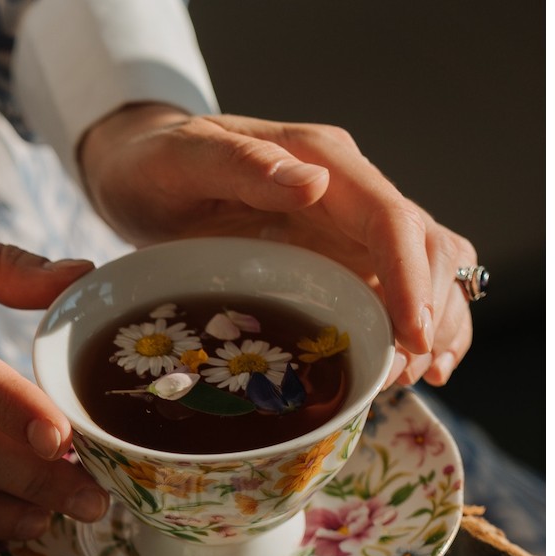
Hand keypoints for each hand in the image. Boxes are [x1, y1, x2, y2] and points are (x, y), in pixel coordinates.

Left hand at [78, 103, 476, 386]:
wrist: (139, 168)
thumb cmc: (155, 161)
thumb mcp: (182, 159)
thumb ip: (241, 164)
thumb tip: (312, 183)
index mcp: (321, 158)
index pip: (388, 216)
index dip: (411, 277)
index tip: (412, 334)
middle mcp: (347, 190)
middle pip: (426, 245)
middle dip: (428, 311)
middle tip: (398, 374)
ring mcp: (346, 225)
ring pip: (427, 269)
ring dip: (435, 323)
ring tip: (408, 379)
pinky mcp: (338, 257)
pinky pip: (398, 288)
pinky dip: (418, 326)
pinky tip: (417, 368)